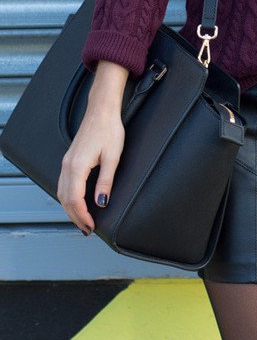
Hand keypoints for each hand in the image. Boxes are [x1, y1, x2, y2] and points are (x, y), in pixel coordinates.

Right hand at [57, 101, 124, 235]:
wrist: (102, 110)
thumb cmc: (109, 129)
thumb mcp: (113, 157)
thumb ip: (105, 181)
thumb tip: (101, 202)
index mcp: (77, 166)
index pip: (75, 199)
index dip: (82, 216)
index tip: (91, 226)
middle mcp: (68, 165)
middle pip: (65, 199)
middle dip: (75, 217)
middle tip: (87, 229)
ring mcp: (66, 162)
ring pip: (61, 192)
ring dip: (70, 209)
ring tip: (82, 220)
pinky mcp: (69, 159)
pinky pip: (63, 184)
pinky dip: (68, 197)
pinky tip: (76, 202)